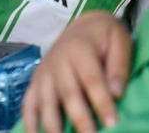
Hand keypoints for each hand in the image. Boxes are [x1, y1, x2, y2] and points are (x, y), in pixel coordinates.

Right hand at [20, 10, 131, 132]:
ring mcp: (44, 75)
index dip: (102, 103)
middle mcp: (57, 62)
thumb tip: (116, 92)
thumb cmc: (104, 37)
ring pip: (47, 104)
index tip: (113, 123)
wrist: (82, 26)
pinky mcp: (35, 84)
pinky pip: (28, 106)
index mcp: (79, 48)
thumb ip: (119, 65)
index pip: (92, 80)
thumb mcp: (119, 39)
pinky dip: (30, 124)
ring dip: (54, 127)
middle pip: (69, 95)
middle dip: (80, 120)